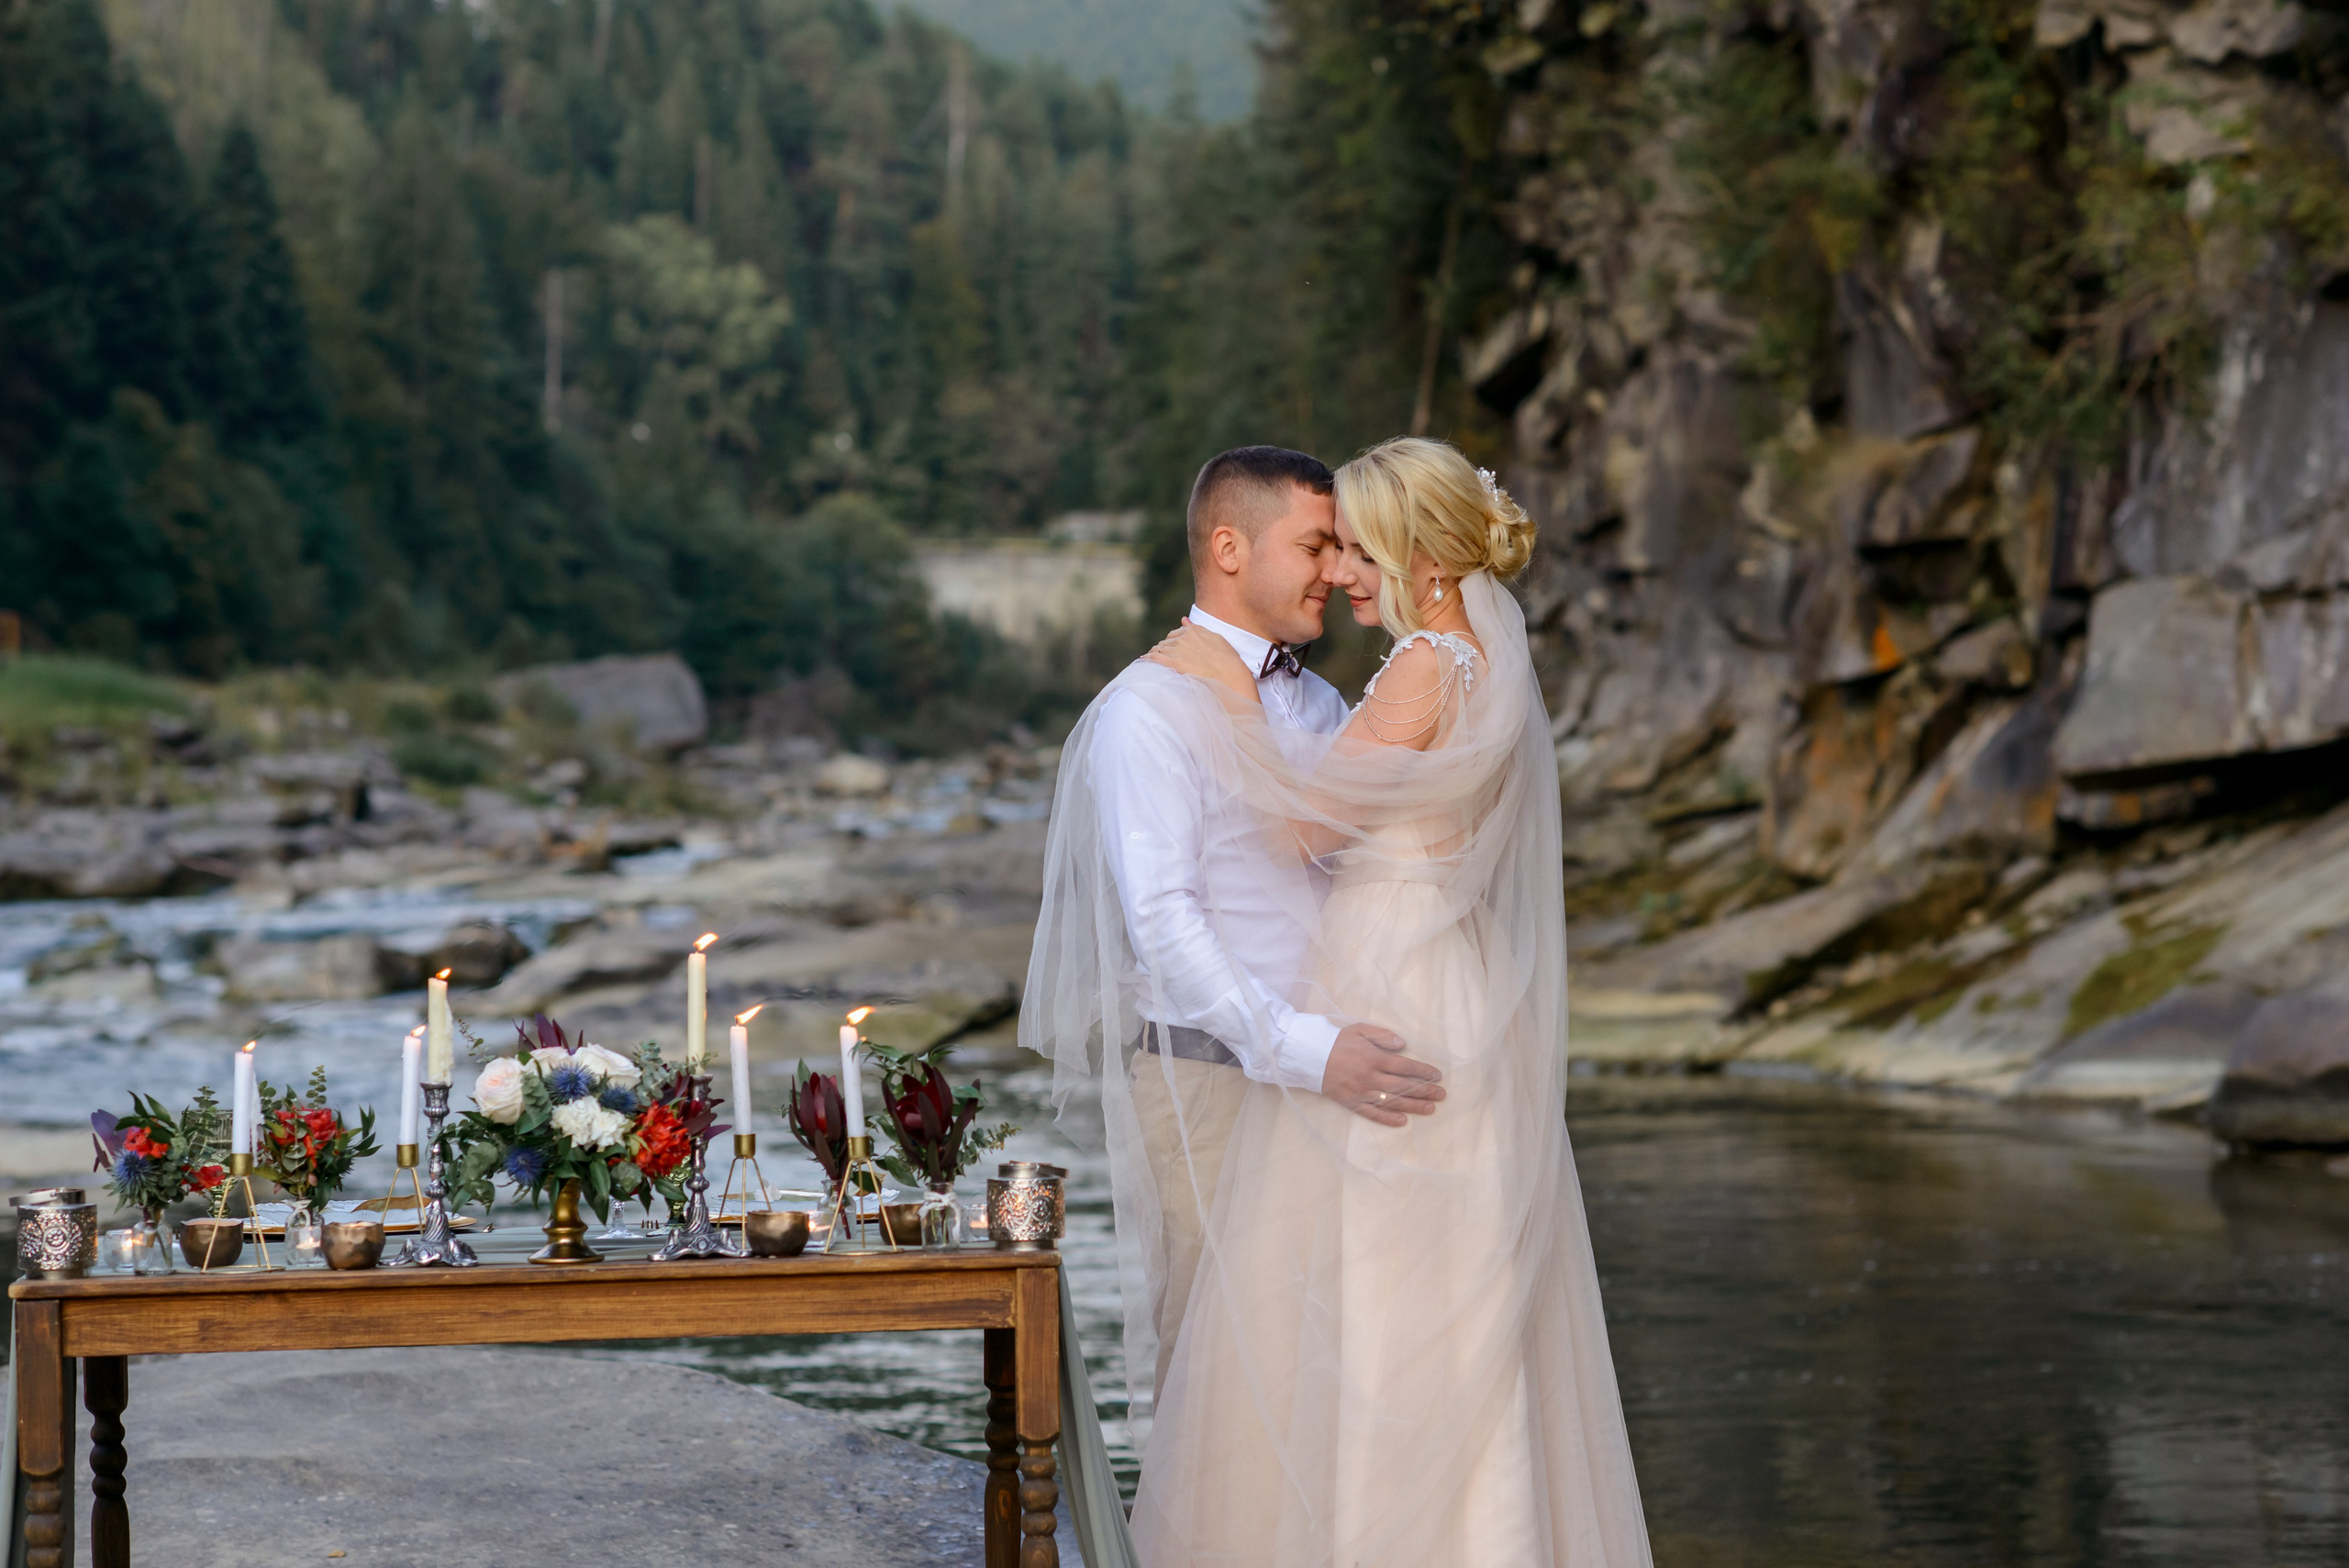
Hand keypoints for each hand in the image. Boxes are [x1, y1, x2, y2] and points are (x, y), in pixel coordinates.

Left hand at [1144, 620, 1259, 702]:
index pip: (1175, 633)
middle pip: (1166, 642)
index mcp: (1194, 630)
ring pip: (1159, 649)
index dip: (1171, 641)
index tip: (1170, 647)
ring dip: (1154, 653)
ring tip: (1149, 658)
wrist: (1229, 674)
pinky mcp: (1175, 663)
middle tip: (1158, 655)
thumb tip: (1183, 619)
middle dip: (1162, 648)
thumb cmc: (1227, 659)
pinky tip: (1143, 660)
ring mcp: (1178, 650)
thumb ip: (1198, 628)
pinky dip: (1148, 658)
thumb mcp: (1215, 638)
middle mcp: (1184, 638)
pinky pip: (1156, 659)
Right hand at [1319, 1024, 1442, 1126]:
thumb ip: (1382, 1036)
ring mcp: (1362, 1093)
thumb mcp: (1360, 1030)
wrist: (1311, 1057)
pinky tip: (1403, 1122)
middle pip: (1403, 1086)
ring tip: (1430, 1108)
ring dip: (1413, 1105)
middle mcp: (1371, 1078)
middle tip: (1441, 1094)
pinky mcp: (1353, 1103)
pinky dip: (1388, 1119)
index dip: (1423, 1072)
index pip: (1405, 1067)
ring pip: (1392, 1101)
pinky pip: (1373, 1114)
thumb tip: (1403, 1044)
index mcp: (1374, 1058)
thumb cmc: (1337, 1041)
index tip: (1437, 1076)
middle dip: (1425, 1090)